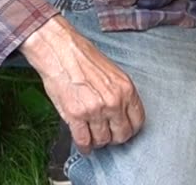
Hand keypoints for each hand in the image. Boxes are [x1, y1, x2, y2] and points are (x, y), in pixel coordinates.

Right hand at [19, 15, 144, 153]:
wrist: (58, 49)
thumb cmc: (82, 57)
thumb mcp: (112, 73)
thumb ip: (120, 94)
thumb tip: (121, 115)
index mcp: (126, 89)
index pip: (137, 122)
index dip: (129, 129)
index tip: (122, 130)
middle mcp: (113, 101)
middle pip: (121, 135)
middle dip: (114, 138)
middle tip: (107, 135)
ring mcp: (95, 110)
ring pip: (102, 140)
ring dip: (97, 141)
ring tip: (92, 136)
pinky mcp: (75, 115)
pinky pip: (83, 140)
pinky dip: (83, 146)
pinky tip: (82, 143)